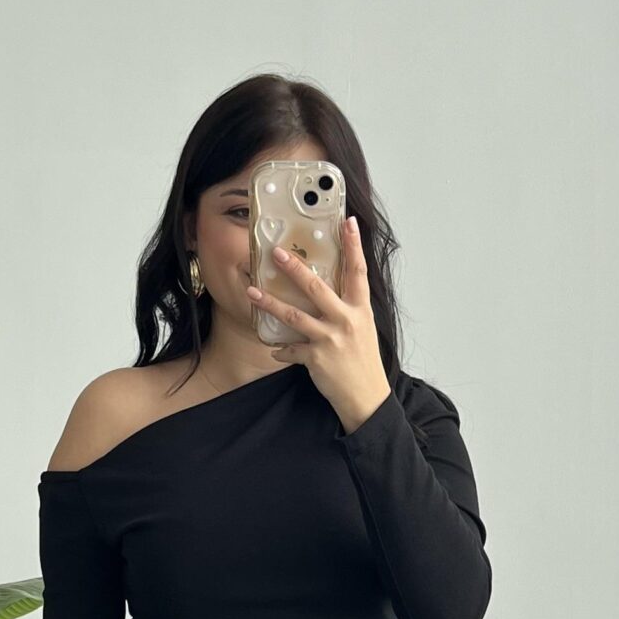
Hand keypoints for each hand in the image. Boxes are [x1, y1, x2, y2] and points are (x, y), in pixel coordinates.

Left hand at [246, 213, 391, 434]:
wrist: (367, 397)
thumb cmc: (363, 362)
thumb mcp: (363, 329)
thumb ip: (348, 308)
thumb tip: (328, 290)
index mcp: (360, 309)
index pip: (357, 271)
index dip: (353, 245)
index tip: (346, 221)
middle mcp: (346, 320)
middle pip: (316, 287)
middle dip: (295, 268)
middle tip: (277, 252)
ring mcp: (331, 339)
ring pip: (294, 315)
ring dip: (270, 303)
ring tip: (252, 292)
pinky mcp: (317, 358)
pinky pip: (291, 349)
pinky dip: (281, 350)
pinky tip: (274, 350)